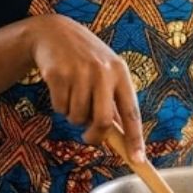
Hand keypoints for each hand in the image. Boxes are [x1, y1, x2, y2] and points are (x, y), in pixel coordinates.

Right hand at [27, 14, 144, 161]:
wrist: (54, 32)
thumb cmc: (85, 58)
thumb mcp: (105, 71)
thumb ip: (113, 99)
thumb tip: (121, 137)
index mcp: (120, 72)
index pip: (131, 112)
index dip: (135, 138)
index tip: (138, 160)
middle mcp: (102, 71)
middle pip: (103, 120)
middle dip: (95, 135)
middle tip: (88, 137)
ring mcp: (79, 72)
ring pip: (78, 116)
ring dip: (74, 116)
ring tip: (74, 97)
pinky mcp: (58, 74)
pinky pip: (60, 108)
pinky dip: (60, 106)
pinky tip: (61, 89)